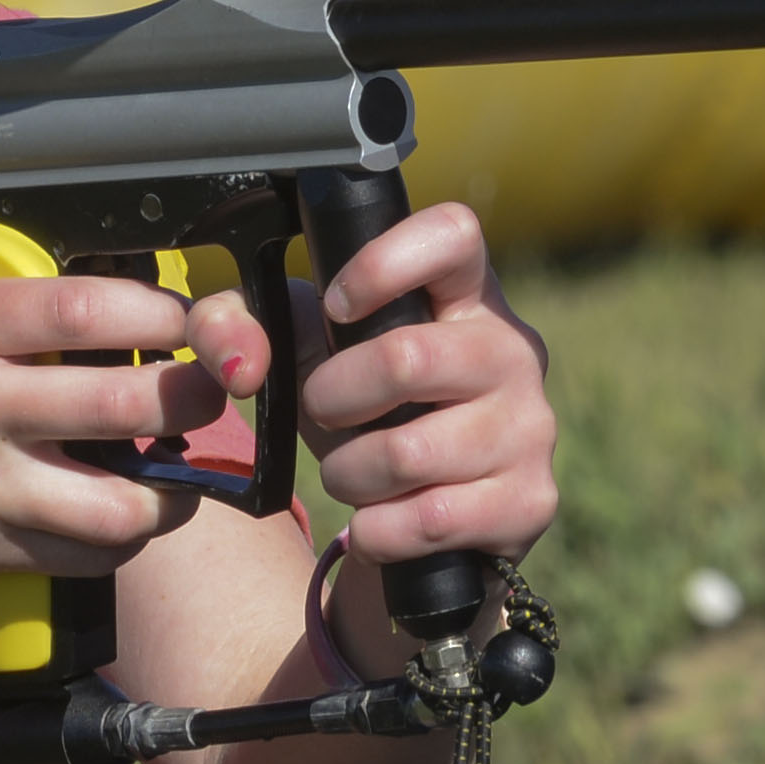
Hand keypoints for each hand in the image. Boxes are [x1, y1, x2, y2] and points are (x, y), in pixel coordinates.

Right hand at [0, 265, 231, 608]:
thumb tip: (98, 245)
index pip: (86, 307)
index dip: (162, 310)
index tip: (187, 315)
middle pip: (126, 401)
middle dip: (195, 391)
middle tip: (212, 382)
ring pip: (122, 499)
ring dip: (174, 484)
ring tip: (178, 458)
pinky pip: (92, 551)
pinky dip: (130, 532)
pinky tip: (127, 506)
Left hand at [190, 202, 557, 569]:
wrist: (414, 522)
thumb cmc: (357, 410)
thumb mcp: (294, 354)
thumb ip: (233, 326)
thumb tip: (243, 365)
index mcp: (465, 295)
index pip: (453, 234)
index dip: (383, 263)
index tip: (336, 307)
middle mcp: (513, 350)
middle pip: (406, 357)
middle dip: (333, 397)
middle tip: (325, 411)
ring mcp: (531, 427)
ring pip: (408, 452)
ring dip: (349, 473)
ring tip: (352, 471)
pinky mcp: (530, 500)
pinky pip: (431, 519)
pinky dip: (378, 530)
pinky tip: (380, 521)